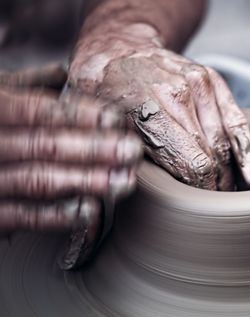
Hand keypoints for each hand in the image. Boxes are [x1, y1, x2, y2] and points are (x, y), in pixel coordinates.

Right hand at [0, 87, 141, 267]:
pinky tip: (89, 210)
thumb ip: (21, 86)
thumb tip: (62, 71)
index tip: (115, 119)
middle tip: (131, 152)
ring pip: (38, 180)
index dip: (78, 115)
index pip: (38, 111)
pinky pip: (21, 215)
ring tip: (123, 182)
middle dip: (93, 149)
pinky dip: (56, 215)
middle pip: (45, 145)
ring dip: (85, 181)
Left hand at [69, 23, 249, 189]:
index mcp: (148, 109)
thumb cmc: (105, 93)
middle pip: (212, 156)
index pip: (193, 164)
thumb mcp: (101, 130)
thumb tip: (154, 198)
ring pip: (225, 143)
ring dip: (229, 174)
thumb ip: (128, 162)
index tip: (201, 209)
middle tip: (213, 207)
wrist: (118, 50)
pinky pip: (237, 122)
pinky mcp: (213, 81)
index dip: (202, 193)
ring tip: (226, 194)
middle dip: (215, 188)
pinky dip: (247, 152)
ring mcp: (199, 85)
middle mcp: (177, 94)